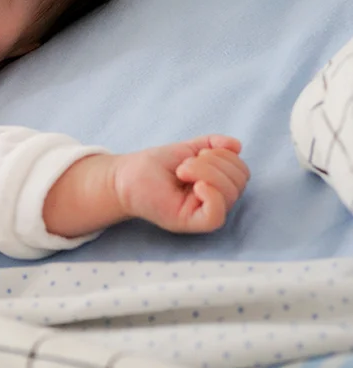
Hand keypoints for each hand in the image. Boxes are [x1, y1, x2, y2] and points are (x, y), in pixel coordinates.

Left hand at [112, 135, 249, 232]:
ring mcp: (202, 213)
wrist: (125, 176)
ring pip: (229, 195)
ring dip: (207, 172)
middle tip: (185, 164)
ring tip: (182, 171)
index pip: (241, 172)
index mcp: (217, 185)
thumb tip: (237, 145)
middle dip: (214, 163)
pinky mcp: (190, 222)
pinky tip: (196, 186)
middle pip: (239, 182)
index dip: (225, 156)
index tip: (198, 152)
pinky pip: (216, 216)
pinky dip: (212, 196)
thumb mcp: (187, 149)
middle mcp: (215, 200)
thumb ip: (212, 145)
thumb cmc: (154, 165)